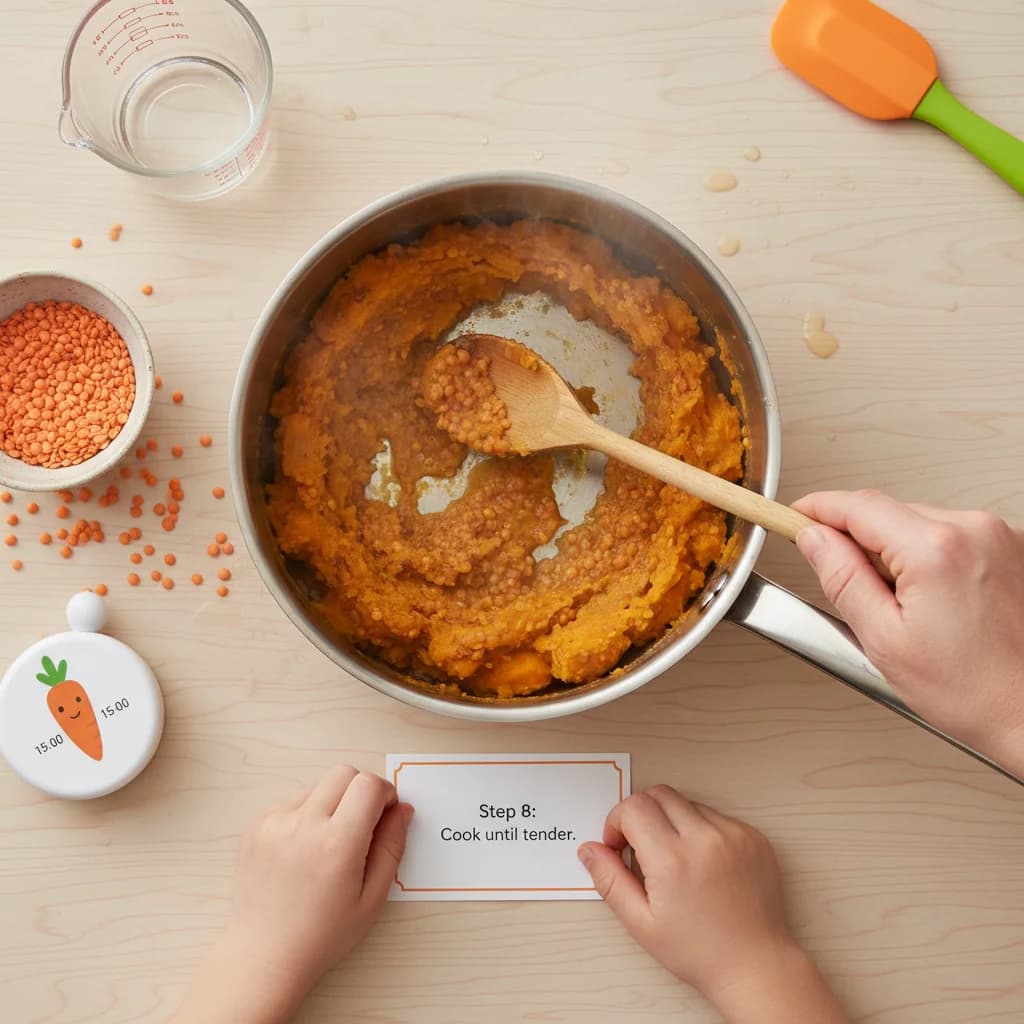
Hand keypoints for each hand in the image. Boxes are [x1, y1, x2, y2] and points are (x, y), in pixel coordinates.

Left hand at [169, 765, 412, 1023]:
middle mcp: (303, 825)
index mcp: (337, 844)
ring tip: (328, 843)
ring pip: (318, 785)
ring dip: (333, 802)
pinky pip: (292, 801)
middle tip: (361, 825)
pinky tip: (304, 849)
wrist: (263, 954)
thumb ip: (392, 847)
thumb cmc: (321, 935)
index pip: (369, 784)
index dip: (385, 793)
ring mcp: (274, 822)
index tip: (385, 814)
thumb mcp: (372, 899)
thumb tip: (403, 809)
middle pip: (345, 773)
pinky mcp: (256, 825)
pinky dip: (306, 814)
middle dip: (361, 790)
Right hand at [578, 786, 847, 1022]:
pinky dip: (700, 830)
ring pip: (686, 802)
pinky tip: (702, 863)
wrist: (756, 967)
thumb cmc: (701, 952)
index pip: (632, 807)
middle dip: (640, 813)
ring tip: (675, 860)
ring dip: (671, 820)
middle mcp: (705, 839)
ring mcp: (734, 834)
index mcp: (673, 860)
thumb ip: (610, 881)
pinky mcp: (753, 836)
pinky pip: (715, 815)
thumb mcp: (642, 924)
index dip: (616, 823)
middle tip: (642, 848)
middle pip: (657, 794)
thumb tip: (589, 850)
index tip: (619, 846)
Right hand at [794, 491, 1023, 770]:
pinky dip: (932, 558)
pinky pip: (953, 536)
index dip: (817, 508)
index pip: (857, 505)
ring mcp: (1001, 536)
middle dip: (860, 541)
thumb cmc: (976, 692)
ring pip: (920, 524)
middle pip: (889, 513)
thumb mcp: (884, 640)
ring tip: (906, 609)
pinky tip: (938, 604)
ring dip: (899, 552)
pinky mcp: (1015, 548)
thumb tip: (814, 539)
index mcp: (936, 549)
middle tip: (852, 589)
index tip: (795, 516)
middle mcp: (974, 530)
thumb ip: (842, 578)